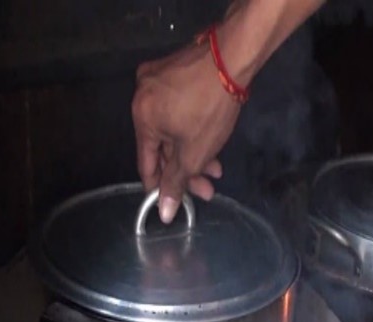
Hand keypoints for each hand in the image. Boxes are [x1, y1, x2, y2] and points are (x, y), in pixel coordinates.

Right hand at [132, 42, 239, 222]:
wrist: (231, 58)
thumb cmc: (210, 108)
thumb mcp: (193, 153)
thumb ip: (176, 183)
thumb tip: (163, 211)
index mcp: (141, 118)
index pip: (146, 163)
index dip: (159, 186)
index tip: (171, 203)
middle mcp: (142, 97)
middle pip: (163, 147)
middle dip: (186, 170)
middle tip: (207, 190)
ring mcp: (158, 81)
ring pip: (174, 129)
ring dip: (194, 153)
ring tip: (216, 170)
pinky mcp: (176, 73)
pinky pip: (179, 110)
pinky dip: (192, 130)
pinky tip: (211, 144)